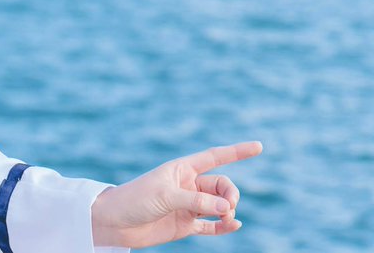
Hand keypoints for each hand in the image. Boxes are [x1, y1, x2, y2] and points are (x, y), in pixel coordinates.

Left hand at [90, 141, 262, 248]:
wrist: (114, 222)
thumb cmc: (134, 200)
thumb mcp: (165, 196)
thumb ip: (196, 202)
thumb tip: (227, 210)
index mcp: (181, 169)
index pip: (215, 157)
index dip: (237, 152)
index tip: (259, 147)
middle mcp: (187, 185)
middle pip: (221, 186)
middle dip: (230, 195)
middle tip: (227, 207)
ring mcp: (188, 206)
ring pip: (219, 206)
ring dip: (227, 212)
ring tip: (225, 220)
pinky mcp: (185, 225)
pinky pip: (211, 226)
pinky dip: (224, 226)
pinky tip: (235, 225)